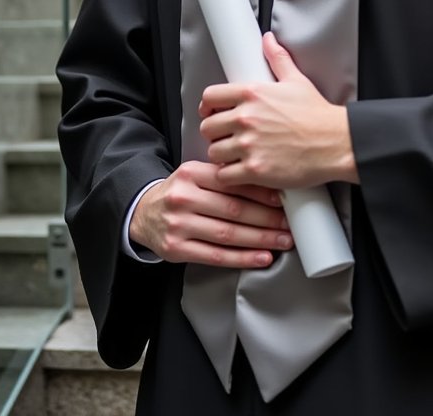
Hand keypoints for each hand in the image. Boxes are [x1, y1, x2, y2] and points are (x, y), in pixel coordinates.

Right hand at [128, 160, 292, 267]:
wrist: (143, 213)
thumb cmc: (179, 193)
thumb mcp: (195, 175)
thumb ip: (222, 178)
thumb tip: (266, 185)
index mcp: (190, 173)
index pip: (231, 182)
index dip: (260, 192)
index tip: (282, 199)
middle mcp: (183, 198)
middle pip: (233, 210)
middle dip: (266, 218)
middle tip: (288, 223)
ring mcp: (179, 225)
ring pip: (228, 234)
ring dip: (260, 239)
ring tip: (282, 241)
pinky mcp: (177, 249)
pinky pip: (216, 256)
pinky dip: (243, 258)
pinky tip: (262, 258)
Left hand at [199, 32, 357, 189]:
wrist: (336, 143)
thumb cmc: (317, 115)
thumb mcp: (296, 80)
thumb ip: (277, 59)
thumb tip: (268, 40)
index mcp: (252, 94)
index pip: (210, 97)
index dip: (208, 107)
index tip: (211, 113)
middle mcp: (246, 118)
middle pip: (207, 127)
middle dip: (215, 133)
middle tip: (227, 137)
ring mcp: (249, 145)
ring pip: (214, 152)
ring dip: (222, 156)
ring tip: (235, 155)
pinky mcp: (255, 169)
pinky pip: (225, 175)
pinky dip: (230, 176)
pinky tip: (241, 171)